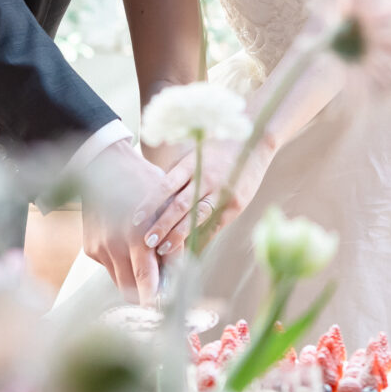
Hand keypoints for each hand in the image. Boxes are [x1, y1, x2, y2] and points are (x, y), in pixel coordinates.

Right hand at [81, 141, 172, 302]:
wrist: (106, 166)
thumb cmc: (144, 184)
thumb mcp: (167, 210)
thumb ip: (173, 244)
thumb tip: (177, 275)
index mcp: (137, 238)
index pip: (146, 284)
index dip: (155, 300)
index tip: (163, 308)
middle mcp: (114, 247)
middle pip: (130, 290)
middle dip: (145, 291)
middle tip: (158, 284)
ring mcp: (99, 248)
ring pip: (118, 280)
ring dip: (132, 277)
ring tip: (144, 259)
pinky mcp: (89, 247)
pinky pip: (108, 267)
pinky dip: (119, 263)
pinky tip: (125, 244)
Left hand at [143, 137, 272, 258]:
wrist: (254, 142)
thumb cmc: (218, 150)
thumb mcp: (195, 155)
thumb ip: (179, 174)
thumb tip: (156, 198)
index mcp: (191, 164)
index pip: (165, 186)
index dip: (149, 204)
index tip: (136, 219)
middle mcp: (205, 179)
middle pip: (178, 206)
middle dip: (161, 225)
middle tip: (146, 241)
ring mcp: (221, 193)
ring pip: (195, 218)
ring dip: (178, 235)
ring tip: (163, 249)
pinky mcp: (235, 204)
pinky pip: (215, 225)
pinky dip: (201, 238)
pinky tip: (190, 249)